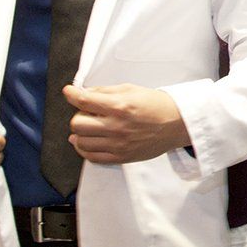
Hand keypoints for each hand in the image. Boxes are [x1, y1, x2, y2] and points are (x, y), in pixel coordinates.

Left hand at [63, 83, 189, 163]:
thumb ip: (106, 91)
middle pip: (77, 124)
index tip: (69, 92)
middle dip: (79, 115)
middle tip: (87, 112)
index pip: (84, 101)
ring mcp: (117, 144)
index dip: (71, 94)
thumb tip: (84, 93)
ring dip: (81, 133)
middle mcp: (116, 127)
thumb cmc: (156, 105)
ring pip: (81, 142)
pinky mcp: (120, 157)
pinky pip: (91, 157)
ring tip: (90, 127)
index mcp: (119, 106)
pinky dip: (85, 148)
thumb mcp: (131, 89)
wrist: (177, 124)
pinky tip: (89, 141)